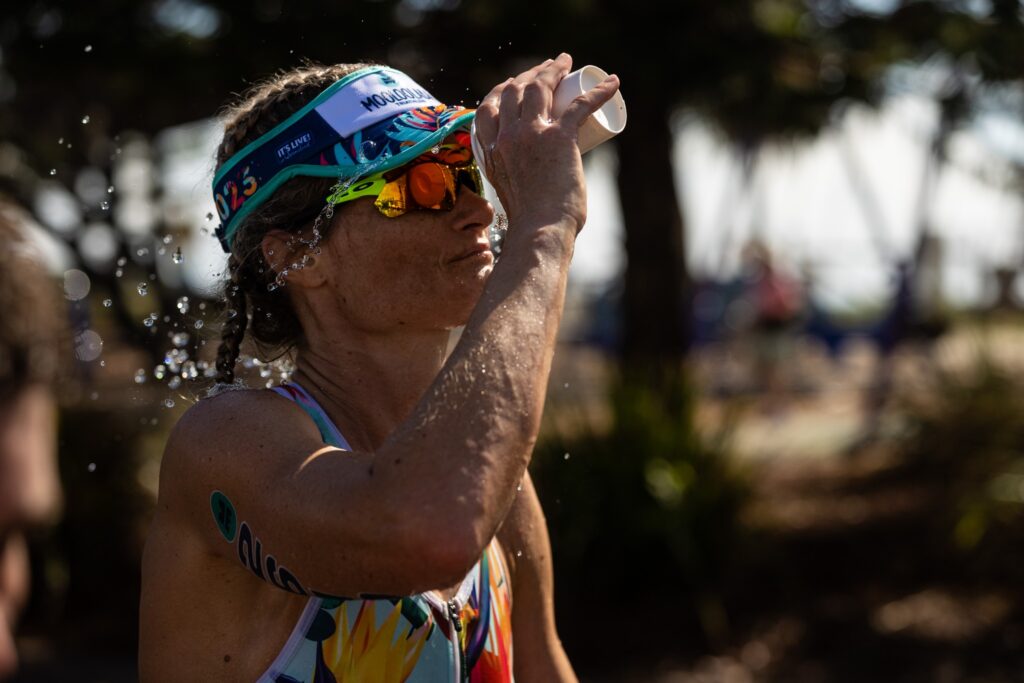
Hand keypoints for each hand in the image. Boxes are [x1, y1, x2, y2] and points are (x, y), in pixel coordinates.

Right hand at [473, 53, 619, 236]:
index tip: (516, 84)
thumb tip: (532, 185)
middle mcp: (506, 136)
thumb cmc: (529, 224)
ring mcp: (531, 134)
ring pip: (541, 87)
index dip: (502, 90)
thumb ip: (515, 182)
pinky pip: (581, 104)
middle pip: (514, 89)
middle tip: (548, 70)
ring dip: (554, 70)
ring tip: (566, 63)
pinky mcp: (560, 137)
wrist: (539, 232)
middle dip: (530, 73)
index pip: (488, 106)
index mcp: (491, 150)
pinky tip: (612, 83)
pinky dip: (599, 91)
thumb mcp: (510, 194)